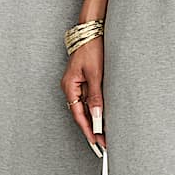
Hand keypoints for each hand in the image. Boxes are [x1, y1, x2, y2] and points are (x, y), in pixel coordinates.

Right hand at [60, 37, 106, 157]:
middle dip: (92, 130)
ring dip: (94, 122)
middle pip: (81, 114)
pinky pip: (88, 100)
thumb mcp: (95, 74)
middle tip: (103, 144)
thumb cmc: (91, 48)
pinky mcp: (84, 81)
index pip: (78, 115)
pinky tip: (102, 119)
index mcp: (70, 87)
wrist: (91, 30)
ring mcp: (77, 85)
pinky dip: (95, 110)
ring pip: (85, 108)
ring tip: (105, 135)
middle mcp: (71, 88)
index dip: (87, 130)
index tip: (96, 142)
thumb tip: (96, 117)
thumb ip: (95, 97)